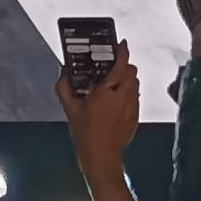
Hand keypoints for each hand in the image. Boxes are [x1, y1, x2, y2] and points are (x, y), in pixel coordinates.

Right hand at [55, 42, 140, 177]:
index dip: (122, 51)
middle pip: (132, 72)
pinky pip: (135, 97)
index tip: (120, 43)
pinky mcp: (136, 116)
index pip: (122, 65)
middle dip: (123, 65)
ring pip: (135, 84)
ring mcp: (133, 107)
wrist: (101, 157)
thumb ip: (64, 87)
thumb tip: (64, 72)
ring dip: (127, 78)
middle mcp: (124, 97)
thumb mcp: (69, 108)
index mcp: (108, 92)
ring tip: (112, 82)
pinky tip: (115, 99)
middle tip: (110, 64)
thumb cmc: (85, 132)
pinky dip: (128, 92)